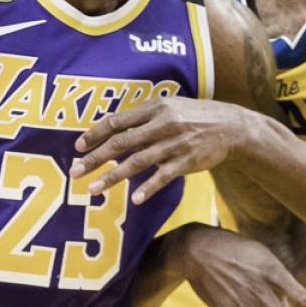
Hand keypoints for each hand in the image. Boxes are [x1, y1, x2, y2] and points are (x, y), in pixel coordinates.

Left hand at [73, 97, 245, 202]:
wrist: (231, 125)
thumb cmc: (194, 115)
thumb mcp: (169, 107)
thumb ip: (144, 118)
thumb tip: (114, 130)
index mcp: (155, 108)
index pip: (117, 121)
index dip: (95, 134)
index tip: (77, 147)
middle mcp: (162, 124)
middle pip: (121, 142)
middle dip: (95, 158)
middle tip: (74, 172)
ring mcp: (174, 144)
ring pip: (138, 162)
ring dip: (112, 177)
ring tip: (93, 189)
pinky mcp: (187, 161)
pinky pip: (164, 176)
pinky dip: (149, 187)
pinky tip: (136, 199)